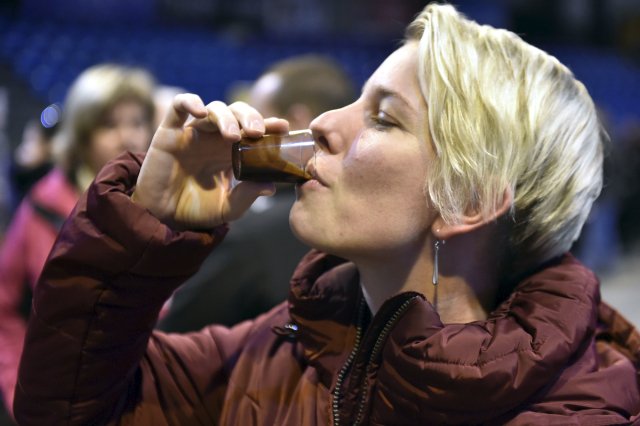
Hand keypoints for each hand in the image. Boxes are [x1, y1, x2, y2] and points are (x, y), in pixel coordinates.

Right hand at [132, 94, 287, 228]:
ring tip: (234, 136)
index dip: (270, 125)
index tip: (284, 127)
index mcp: (234, 153)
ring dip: (227, 118)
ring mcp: (194, 133)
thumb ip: (246, 196)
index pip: (255, 131)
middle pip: (238, 114)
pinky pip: (179, 106)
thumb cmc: (197, 210)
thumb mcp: (227, 208)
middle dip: (251, 117)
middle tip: (258, 132)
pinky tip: (201, 112)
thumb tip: (270, 186)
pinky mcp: (170, 132)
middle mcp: (216, 139)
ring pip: (215, 109)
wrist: (164, 217)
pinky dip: (190, 102)